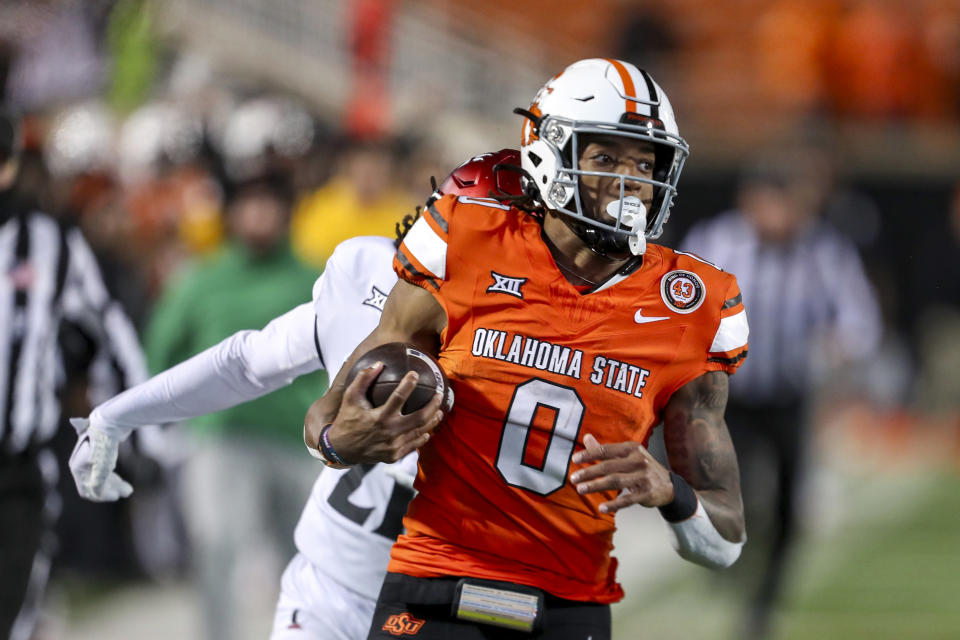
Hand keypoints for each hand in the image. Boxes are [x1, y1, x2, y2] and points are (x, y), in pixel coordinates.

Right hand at [69, 417, 132, 501]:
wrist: (110, 420)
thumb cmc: (105, 445)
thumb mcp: (101, 468)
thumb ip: (97, 485)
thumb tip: (96, 494)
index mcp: (77, 467)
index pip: (86, 489)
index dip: (101, 496)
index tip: (116, 496)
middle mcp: (80, 462)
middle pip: (95, 483)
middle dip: (111, 489)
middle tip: (128, 491)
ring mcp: (89, 456)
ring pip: (101, 476)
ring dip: (115, 484)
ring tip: (129, 489)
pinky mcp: (99, 451)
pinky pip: (105, 468)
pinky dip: (114, 476)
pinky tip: (123, 480)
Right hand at [326, 363, 444, 463]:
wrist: (342, 449)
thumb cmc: (347, 420)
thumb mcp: (350, 398)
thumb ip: (363, 379)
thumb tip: (379, 363)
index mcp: (379, 417)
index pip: (399, 397)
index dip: (409, 384)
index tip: (415, 374)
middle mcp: (389, 432)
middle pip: (419, 417)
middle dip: (432, 405)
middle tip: (439, 394)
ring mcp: (393, 446)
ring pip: (420, 432)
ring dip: (433, 420)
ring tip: (440, 410)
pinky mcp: (394, 455)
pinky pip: (414, 445)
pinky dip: (423, 436)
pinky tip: (428, 429)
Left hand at [569, 433, 673, 513]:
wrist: (669, 486)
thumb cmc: (642, 468)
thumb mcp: (627, 455)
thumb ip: (605, 450)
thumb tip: (586, 437)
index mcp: (632, 449)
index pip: (606, 450)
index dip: (589, 454)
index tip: (574, 460)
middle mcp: (638, 461)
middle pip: (609, 466)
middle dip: (589, 472)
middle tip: (573, 478)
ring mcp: (644, 477)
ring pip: (616, 481)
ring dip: (596, 486)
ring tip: (580, 489)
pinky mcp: (647, 493)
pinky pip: (628, 499)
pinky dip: (614, 504)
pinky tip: (602, 508)